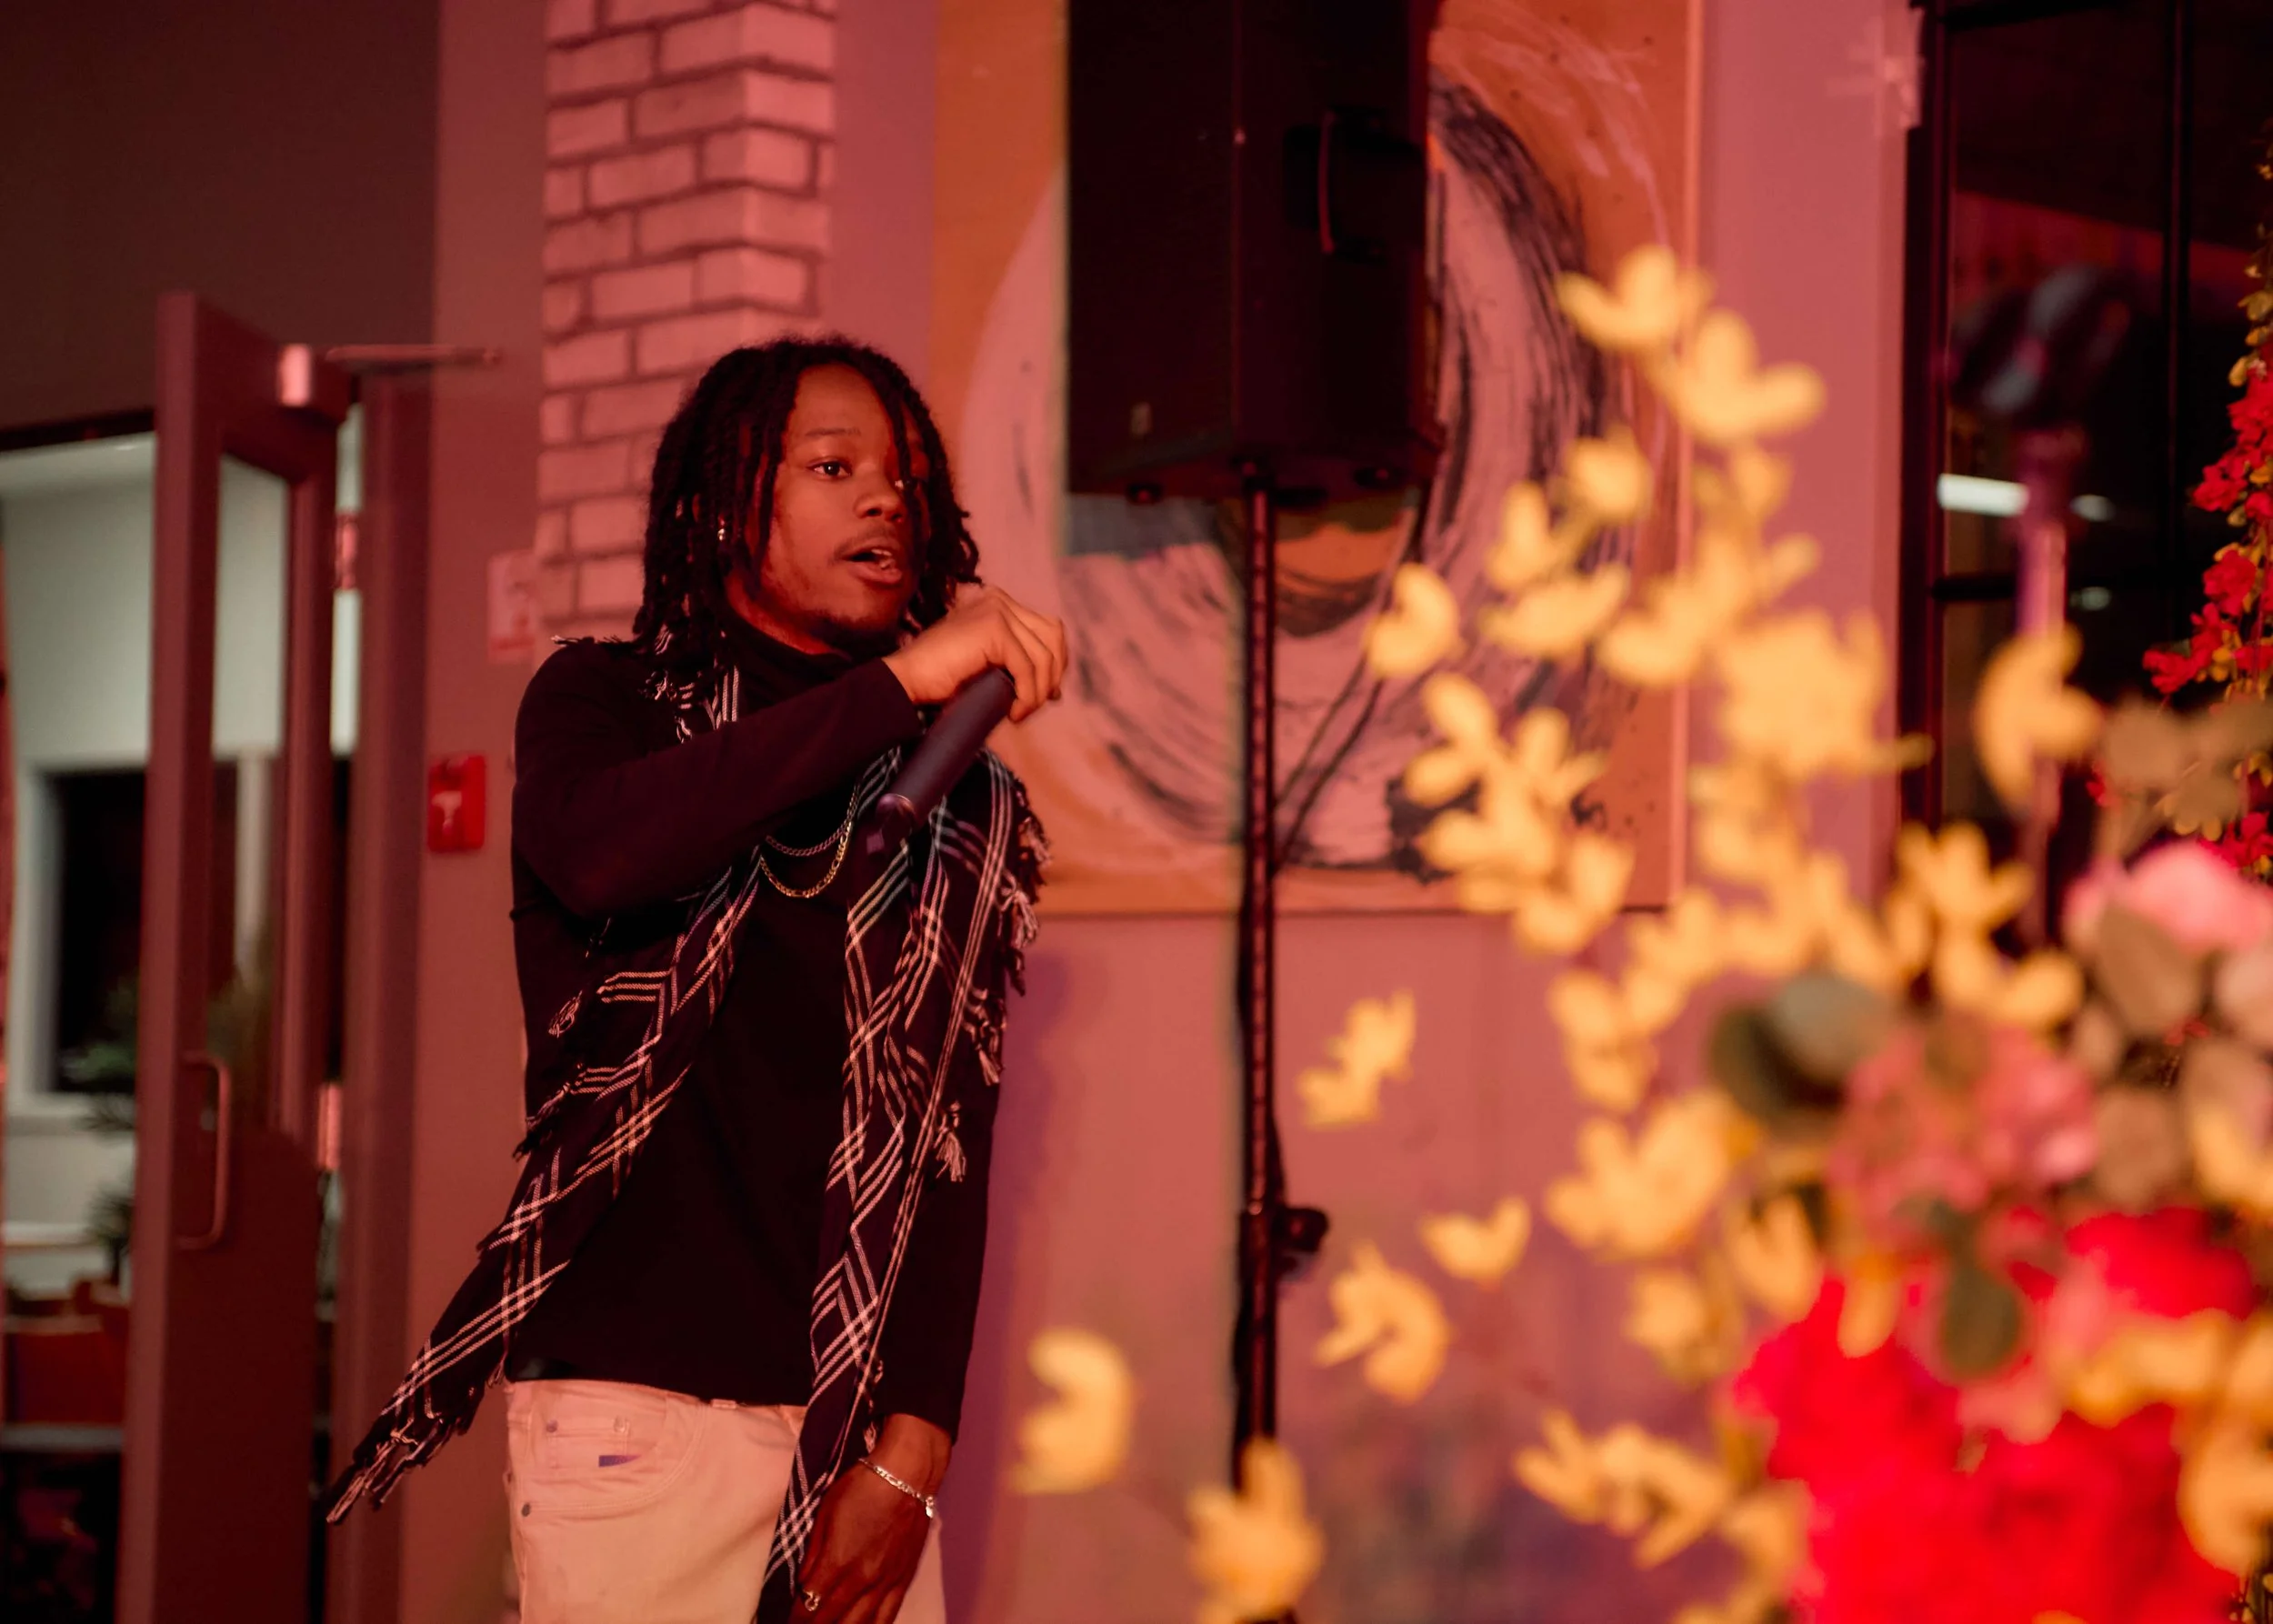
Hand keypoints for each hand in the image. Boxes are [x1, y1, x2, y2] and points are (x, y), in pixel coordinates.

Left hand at [794, 1416, 948, 1623]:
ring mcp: (885, 1583)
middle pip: (832, 1619)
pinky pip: (888, 1616)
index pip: (809, 1604)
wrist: (907, 1476)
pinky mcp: (903, 1580)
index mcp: (838, 1562)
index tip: (787, 1620)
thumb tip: (803, 1583)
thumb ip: (813, 1553)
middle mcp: (861, 1580)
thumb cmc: (861, 1487)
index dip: (795, 1618)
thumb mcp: (825, 1513)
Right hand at [882, 586, 1067, 722]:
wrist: (907, 682)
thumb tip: (1057, 689)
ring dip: (1038, 692)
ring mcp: (997, 610)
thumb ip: (1017, 665)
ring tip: (1020, 713)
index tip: (1046, 696)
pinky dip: (1027, 696)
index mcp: (997, 603)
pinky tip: (1013, 713)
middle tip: (1034, 705)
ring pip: (1044, 656)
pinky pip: (1028, 668)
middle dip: (1052, 675)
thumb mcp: (988, 667)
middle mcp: (999, 600)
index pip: (1047, 629)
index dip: (1054, 664)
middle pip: (1053, 636)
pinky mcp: (995, 629)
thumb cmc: (941, 681)